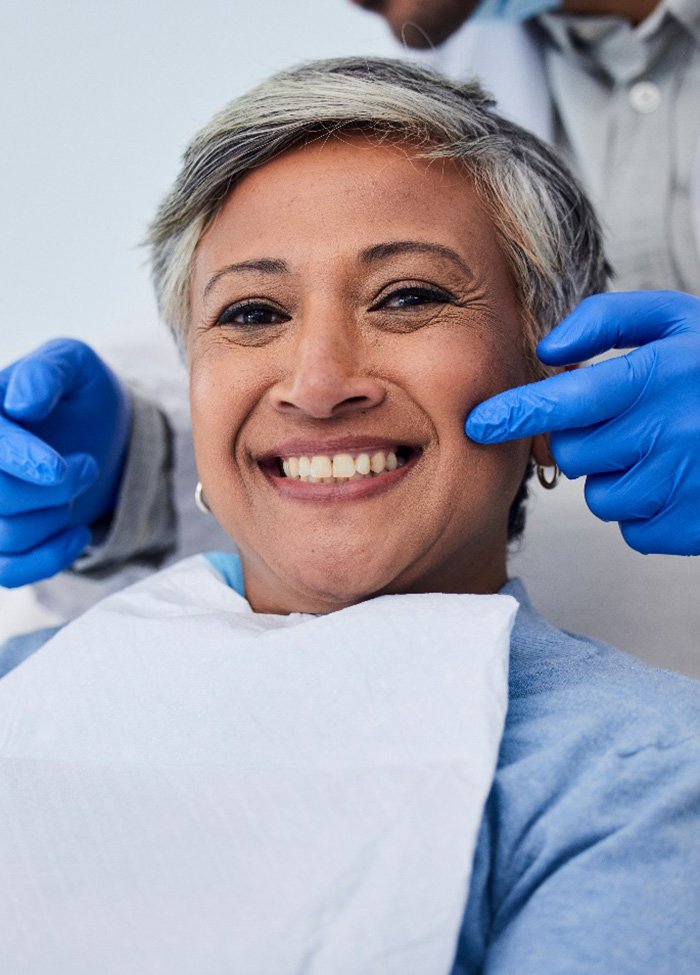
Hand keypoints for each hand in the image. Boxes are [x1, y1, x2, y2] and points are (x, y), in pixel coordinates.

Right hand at [0, 339, 131, 585]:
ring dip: (58, 516)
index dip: (14, 457)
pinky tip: (79, 534)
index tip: (57, 469)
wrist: (99, 434)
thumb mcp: (73, 365)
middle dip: (51, 491)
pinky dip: (50, 559)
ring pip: (5, 536)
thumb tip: (20, 404)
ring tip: (83, 481)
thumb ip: (47, 372)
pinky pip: (9, 573)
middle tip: (87, 466)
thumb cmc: (79, 394)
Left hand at [465, 291, 699, 554]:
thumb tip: (548, 351)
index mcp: (656, 378)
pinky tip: (678, 480)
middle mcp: (666, 434)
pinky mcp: (687, 528)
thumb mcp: (675, 319)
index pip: (564, 401)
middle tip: (627, 418)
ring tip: (663, 448)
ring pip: (599, 493)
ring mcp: (678, 486)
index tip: (478, 423)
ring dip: (616, 474)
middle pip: (573, 453)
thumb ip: (605, 320)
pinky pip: (630, 526)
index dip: (514, 413)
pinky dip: (643, 507)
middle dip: (585, 437)